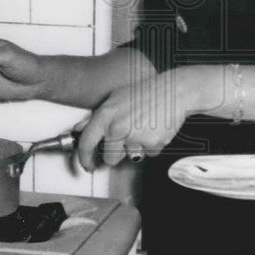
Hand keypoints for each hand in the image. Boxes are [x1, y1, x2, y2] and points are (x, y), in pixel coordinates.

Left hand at [76, 70, 198, 170]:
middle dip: (117, 154)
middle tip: (127, 140)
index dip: (84, 158)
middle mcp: (118, 127)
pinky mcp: (151, 143)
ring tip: (144, 129)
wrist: (174, 90)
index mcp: (106, 115)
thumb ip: (95, 116)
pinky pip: (148, 154)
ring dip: (137, 149)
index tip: (87, 164)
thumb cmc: (146, 91)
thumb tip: (80, 128)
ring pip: (131, 157)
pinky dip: (152, 146)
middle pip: (110, 159)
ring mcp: (135, 136)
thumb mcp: (116, 98)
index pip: (86, 143)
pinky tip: (154, 130)